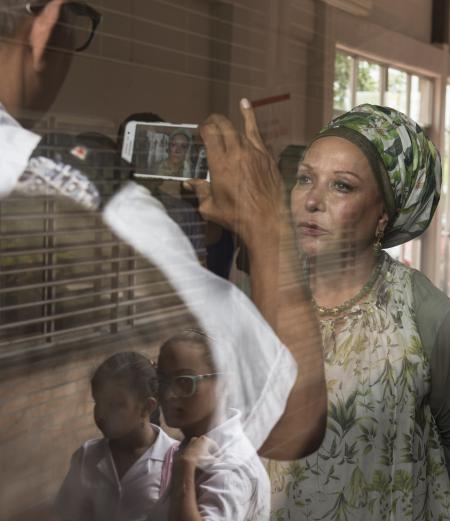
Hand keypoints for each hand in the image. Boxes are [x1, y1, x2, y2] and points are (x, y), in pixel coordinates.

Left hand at [176, 436, 219, 468]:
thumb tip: (220, 460)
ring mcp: (190, 442)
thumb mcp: (211, 461)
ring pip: (198, 447)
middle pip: (206, 444)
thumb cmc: (200, 460)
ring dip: (201, 452)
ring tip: (203, 459)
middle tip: (211, 458)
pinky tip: (195, 459)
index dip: (218, 452)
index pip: (214, 445)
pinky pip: (192, 450)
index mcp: (205, 439)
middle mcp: (197, 438)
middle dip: (209, 451)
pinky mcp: (184, 447)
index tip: (219, 458)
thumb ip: (217, 459)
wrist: (185, 463)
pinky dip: (195, 453)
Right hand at [185, 99, 283, 247]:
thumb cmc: (237, 217)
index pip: (209, 134)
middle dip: (214, 120)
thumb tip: (189, 184)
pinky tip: (248, 109)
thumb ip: (200, 191)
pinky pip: (258, 134)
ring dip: (234, 118)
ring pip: (243, 127)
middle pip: (224, 126)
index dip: (203, 128)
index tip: (200, 130)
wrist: (267, 222)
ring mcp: (255, 153)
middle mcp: (237, 153)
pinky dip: (251, 120)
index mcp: (219, 164)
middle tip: (210, 122)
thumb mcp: (210, 208)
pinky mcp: (267, 158)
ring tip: (237, 105)